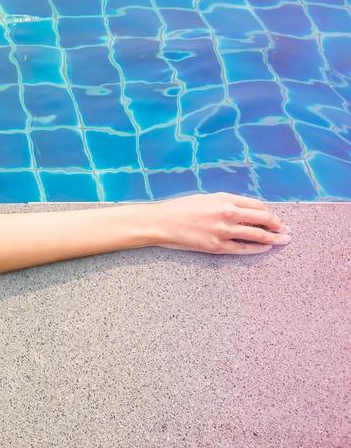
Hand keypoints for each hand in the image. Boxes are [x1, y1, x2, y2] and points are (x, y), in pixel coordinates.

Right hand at [151, 192, 290, 253]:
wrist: (161, 222)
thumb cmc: (181, 208)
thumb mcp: (206, 198)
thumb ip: (227, 202)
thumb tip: (248, 210)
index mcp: (225, 199)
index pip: (257, 206)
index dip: (270, 212)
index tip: (275, 217)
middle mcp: (227, 214)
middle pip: (263, 219)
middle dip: (278, 225)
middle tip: (286, 229)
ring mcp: (224, 231)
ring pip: (258, 235)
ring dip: (274, 238)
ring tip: (284, 240)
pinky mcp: (218, 246)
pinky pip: (244, 248)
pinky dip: (258, 248)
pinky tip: (266, 248)